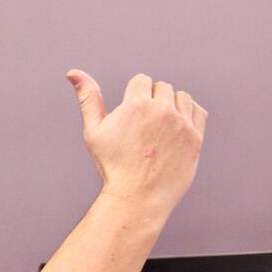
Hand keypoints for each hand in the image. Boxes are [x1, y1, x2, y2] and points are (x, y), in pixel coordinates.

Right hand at [67, 69, 207, 214]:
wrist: (137, 197)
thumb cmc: (113, 166)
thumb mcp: (94, 130)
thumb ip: (88, 97)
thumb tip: (73, 73)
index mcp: (137, 104)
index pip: (141, 80)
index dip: (133, 96)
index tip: (131, 116)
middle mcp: (161, 110)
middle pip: (161, 86)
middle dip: (152, 100)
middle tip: (143, 126)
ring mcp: (182, 124)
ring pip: (180, 97)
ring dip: (171, 106)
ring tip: (158, 128)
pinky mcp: (195, 137)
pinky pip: (198, 111)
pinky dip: (188, 115)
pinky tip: (176, 128)